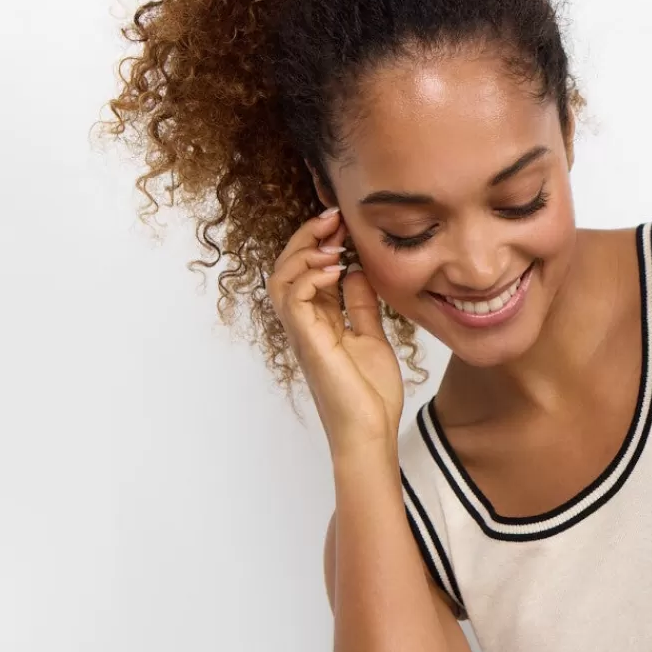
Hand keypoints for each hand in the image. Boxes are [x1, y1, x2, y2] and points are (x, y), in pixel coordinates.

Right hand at [267, 206, 405, 455]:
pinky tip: (334, 270)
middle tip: (334, 219)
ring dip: (304, 253)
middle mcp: (304, 326)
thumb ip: (360, 305)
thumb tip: (357, 270)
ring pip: (281, 279)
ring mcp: (303, 334)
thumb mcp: (371, 337)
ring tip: (332, 243)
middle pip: (287, 269)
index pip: (307, 272)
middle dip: (307, 238)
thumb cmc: (370, 395)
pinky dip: (310, 277)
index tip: (343, 224)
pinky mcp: (308, 343)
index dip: (320, 243)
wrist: (371, 432)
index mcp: (319, 323)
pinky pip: (293, 299)